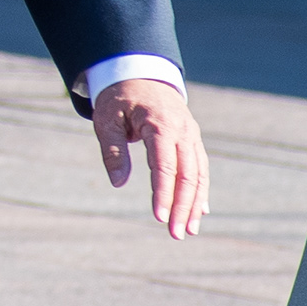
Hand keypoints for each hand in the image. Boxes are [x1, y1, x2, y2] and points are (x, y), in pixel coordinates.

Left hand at [95, 78, 210, 239]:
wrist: (139, 71)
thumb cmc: (118, 97)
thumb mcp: (105, 119)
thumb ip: (112, 151)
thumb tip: (118, 183)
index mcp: (160, 124)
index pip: (165, 166)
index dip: (163, 194)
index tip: (159, 217)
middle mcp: (182, 130)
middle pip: (188, 175)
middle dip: (183, 207)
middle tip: (176, 234)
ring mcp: (190, 134)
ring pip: (199, 173)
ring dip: (195, 204)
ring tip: (189, 230)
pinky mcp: (192, 138)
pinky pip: (200, 167)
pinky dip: (201, 190)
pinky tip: (200, 211)